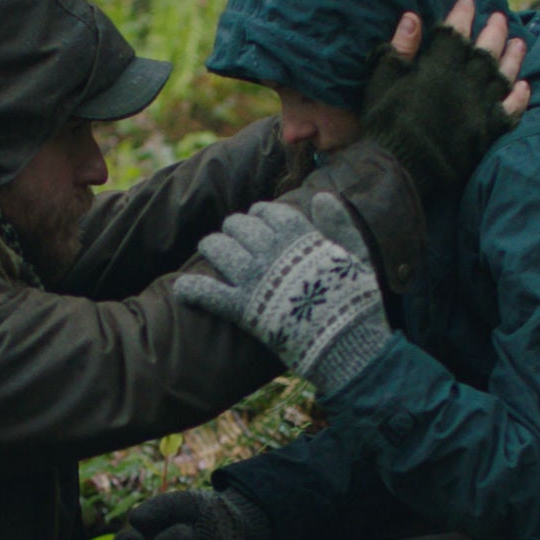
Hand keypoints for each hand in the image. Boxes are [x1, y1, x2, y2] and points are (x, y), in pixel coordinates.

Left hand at [177, 194, 390, 396]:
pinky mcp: (242, 309)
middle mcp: (271, 251)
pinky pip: (206, 292)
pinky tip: (181, 288)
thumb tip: (322, 196)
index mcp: (298, 235)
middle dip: (234, 229)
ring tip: (211, 250)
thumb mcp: (358, 254)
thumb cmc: (357, 301)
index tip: (259, 222)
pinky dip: (191, 289)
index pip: (267, 211)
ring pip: (217, 248)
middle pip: (237, 225)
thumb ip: (340, 223)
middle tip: (234, 238)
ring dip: (211, 246)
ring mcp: (254, 279)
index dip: (260, 214)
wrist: (348, 343)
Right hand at [360, 0, 529, 199]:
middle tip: (499, 17)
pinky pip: (510, 111)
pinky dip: (519, 98)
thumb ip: (400, 48)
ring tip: (519, 43)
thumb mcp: (383, 79)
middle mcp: (465, 83)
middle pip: (486, 50)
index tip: (467, 2)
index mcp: (439, 67)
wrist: (399, 167)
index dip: (462, 15)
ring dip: (513, 58)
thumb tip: (413, 17)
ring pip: (503, 75)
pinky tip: (524, 86)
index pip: (456, 33)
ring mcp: (480, 108)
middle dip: (493, 31)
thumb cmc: (385, 121)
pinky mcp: (487, 132)